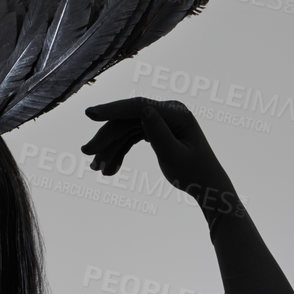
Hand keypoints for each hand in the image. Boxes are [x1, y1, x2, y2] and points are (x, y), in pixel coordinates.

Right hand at [82, 96, 237, 217]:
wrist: (206, 186)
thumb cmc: (195, 173)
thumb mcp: (175, 156)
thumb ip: (158, 133)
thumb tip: (142, 109)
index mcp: (176, 113)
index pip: (138, 107)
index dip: (112, 109)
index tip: (89, 114)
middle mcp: (167, 112)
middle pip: (127, 120)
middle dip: (106, 138)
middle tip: (86, 154)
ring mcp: (161, 121)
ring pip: (126, 131)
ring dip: (110, 149)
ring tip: (98, 170)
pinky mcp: (155, 131)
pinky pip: (131, 138)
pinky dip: (119, 153)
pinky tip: (111, 170)